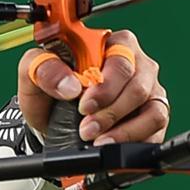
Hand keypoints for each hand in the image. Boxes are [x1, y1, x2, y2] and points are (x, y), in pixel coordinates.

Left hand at [17, 30, 168, 144]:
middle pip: (138, 85)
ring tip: (97, 140)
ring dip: (124, 130)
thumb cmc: (48, 91)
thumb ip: (44, 68)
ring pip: (152, 108)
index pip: (120, 55)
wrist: (49, 122)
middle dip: (110, 111)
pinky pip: (156, 128)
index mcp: (108, 43)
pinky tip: (112, 145)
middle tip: (86, 128)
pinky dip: (134, 140)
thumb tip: (70, 85)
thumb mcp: (33, 74)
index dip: (104, 84)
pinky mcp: (153, 116)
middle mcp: (135, 63)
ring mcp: (148, 90)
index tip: (83, 105)